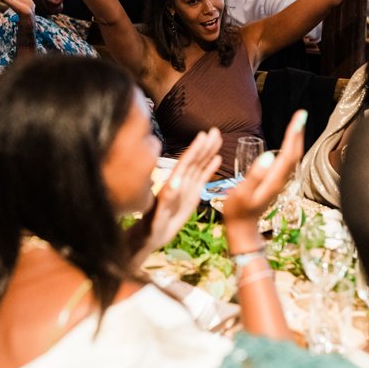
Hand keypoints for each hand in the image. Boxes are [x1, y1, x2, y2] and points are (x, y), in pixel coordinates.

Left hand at [137, 128, 222, 255]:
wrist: (150, 236)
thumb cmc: (150, 227)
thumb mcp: (157, 214)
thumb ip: (166, 199)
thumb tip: (176, 182)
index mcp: (171, 183)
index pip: (185, 162)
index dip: (194, 149)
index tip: (203, 136)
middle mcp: (180, 181)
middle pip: (194, 160)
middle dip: (204, 146)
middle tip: (215, 131)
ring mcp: (186, 187)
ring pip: (199, 166)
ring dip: (208, 153)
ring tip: (218, 139)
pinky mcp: (191, 195)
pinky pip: (202, 178)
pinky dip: (209, 168)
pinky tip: (217, 159)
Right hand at [224, 111, 306, 251]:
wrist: (242, 228)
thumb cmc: (238, 211)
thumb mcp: (243, 193)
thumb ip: (254, 176)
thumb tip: (268, 155)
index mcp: (274, 179)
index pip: (289, 153)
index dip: (294, 134)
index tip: (299, 117)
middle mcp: (280, 179)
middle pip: (294, 153)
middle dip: (297, 133)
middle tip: (301, 115)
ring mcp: (278, 182)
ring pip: (292, 157)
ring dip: (295, 140)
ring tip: (296, 124)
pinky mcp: (274, 183)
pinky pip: (286, 162)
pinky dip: (289, 148)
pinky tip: (286, 143)